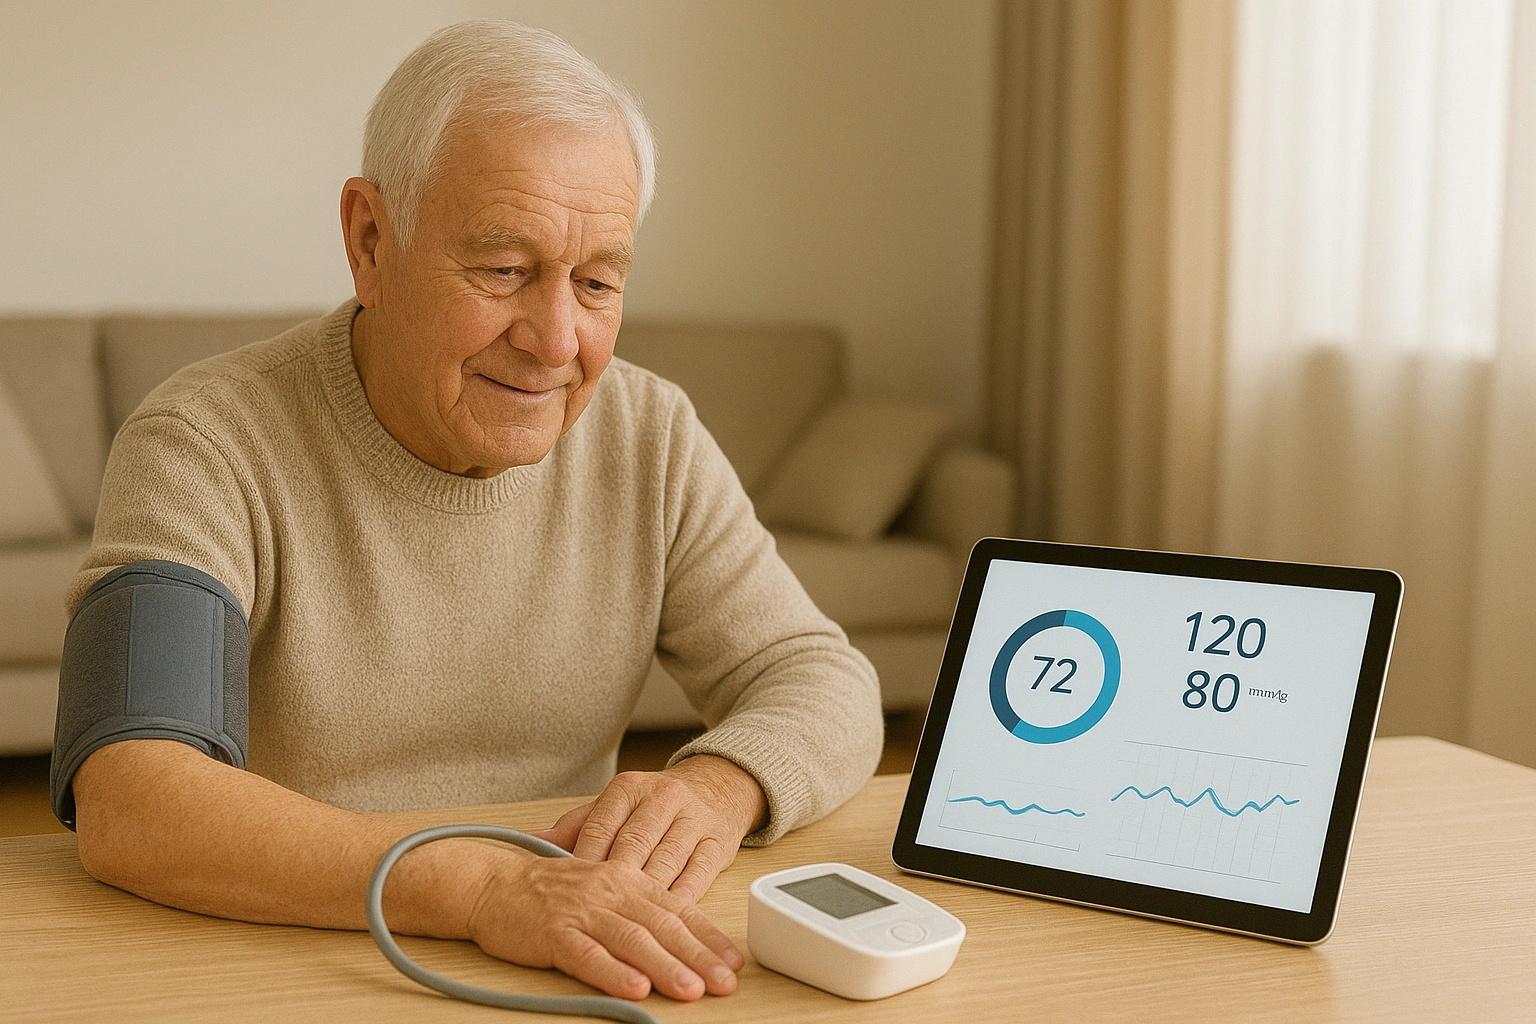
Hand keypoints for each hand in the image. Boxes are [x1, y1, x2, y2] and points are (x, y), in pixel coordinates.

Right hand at [466, 851, 743, 1000]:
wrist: (494, 884)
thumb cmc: (552, 892)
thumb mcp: (604, 891)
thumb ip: (639, 911)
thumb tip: (681, 943)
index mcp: (628, 880)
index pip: (678, 910)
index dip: (708, 938)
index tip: (733, 963)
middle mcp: (611, 891)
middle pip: (662, 926)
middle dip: (698, 957)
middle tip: (724, 982)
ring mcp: (582, 911)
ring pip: (631, 940)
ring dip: (664, 966)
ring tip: (690, 989)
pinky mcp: (553, 932)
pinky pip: (587, 954)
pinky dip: (613, 972)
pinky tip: (634, 987)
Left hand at [536, 755, 767, 901]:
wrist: (718, 787)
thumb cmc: (656, 804)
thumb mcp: (618, 804)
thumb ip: (579, 824)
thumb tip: (537, 840)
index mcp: (631, 788)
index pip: (601, 826)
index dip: (584, 862)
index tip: (569, 893)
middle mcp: (663, 799)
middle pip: (633, 846)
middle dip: (613, 885)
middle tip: (595, 916)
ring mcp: (694, 821)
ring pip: (665, 864)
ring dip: (645, 900)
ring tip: (628, 929)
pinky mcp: (718, 844)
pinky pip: (696, 878)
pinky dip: (678, 903)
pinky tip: (665, 924)